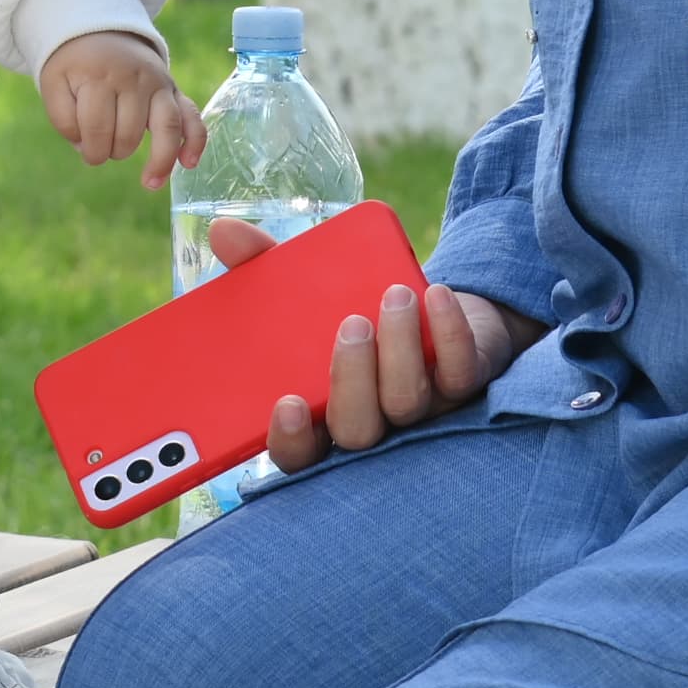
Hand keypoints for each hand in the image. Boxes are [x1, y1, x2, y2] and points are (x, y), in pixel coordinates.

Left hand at [38, 31, 204, 186]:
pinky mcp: (174, 89)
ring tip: (149, 183)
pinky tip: (188, 163)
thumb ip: (64, 119)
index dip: (88, 148)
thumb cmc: (75, 66)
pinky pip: (192, 116)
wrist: (101, 31)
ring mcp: (158, 83)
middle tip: (102, 148)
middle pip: (129, 132)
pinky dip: (195, 140)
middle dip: (112, 151)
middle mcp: (134, 78)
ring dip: (159, 160)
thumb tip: (89, 148)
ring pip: (166, 127)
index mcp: (99, 76)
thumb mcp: (54, 84)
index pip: (96, 127)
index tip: (84, 148)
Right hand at [203, 215, 545, 471]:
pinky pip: (460, 372)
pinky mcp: (464, 383)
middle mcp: (372, 422)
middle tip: (351, 325)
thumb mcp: (306, 288)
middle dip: (351, 381)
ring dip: (399, 348)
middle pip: (357, 434)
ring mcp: (421, 408)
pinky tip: (435, 294)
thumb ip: (263, 266)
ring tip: (393, 295)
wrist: (440, 307)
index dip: (292, 440)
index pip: (300, 455)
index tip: (287, 403)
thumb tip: (223, 232)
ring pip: (407, 403)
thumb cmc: (356, 306)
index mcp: (322, 414)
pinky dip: (448, 332)